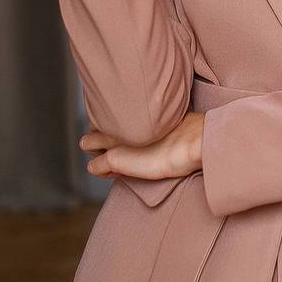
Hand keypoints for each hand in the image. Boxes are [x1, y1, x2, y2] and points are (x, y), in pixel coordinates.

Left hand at [79, 111, 204, 180]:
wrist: (194, 141)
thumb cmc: (189, 130)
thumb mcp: (168, 119)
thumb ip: (152, 119)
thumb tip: (148, 126)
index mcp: (131, 108)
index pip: (107, 112)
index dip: (111, 122)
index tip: (121, 131)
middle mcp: (118, 122)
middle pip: (93, 124)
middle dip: (98, 135)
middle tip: (112, 146)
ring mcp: (114, 141)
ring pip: (88, 144)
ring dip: (96, 152)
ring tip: (111, 160)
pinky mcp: (114, 159)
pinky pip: (94, 167)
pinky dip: (100, 170)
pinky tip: (113, 173)